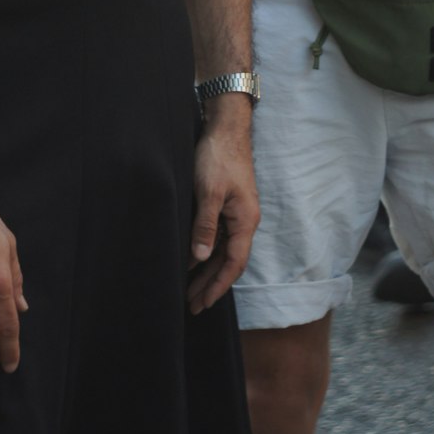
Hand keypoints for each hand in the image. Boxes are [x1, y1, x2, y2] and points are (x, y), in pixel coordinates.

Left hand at [187, 106, 259, 314]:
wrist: (225, 127)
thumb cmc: (218, 157)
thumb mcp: (208, 191)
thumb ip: (205, 225)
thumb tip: (199, 258)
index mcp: (245, 220)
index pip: (234, 263)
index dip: (218, 286)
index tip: (202, 304)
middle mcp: (244, 221)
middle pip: (229, 261)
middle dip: (210, 285)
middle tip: (191, 306)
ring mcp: (237, 213)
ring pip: (223, 251)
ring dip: (207, 271)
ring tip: (189, 290)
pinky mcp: (227, 205)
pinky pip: (219, 237)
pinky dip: (206, 253)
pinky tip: (193, 260)